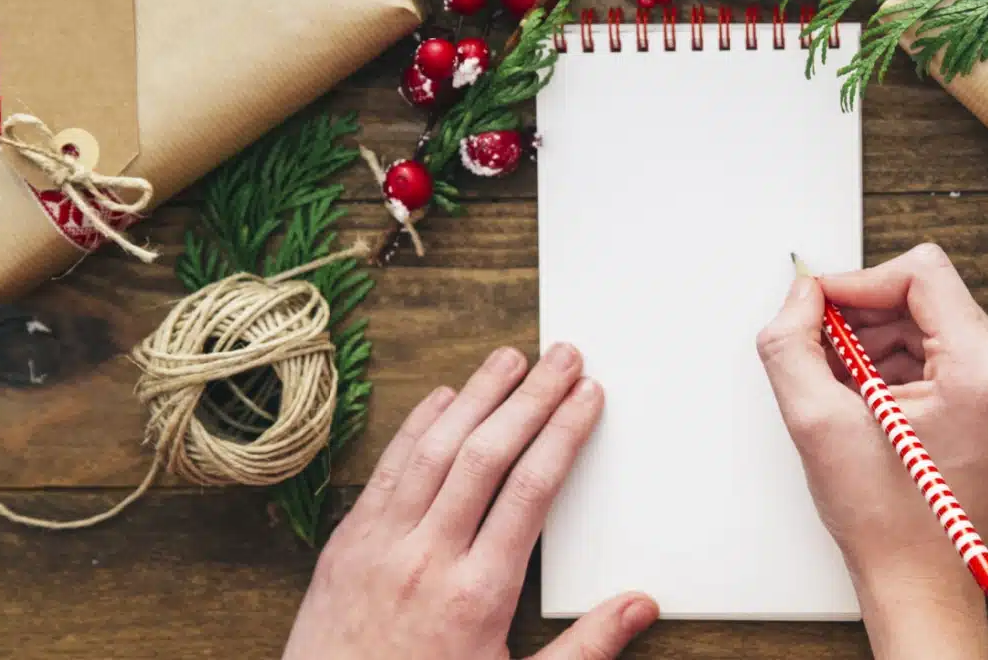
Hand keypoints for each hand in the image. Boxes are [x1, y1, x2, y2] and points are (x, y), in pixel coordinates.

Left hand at [283, 344, 658, 659]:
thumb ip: (585, 648)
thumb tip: (640, 606)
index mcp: (479, 594)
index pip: (532, 488)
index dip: (565, 432)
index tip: (588, 397)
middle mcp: (428, 558)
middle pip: (487, 454)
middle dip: (531, 397)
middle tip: (562, 357)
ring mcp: (380, 546)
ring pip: (434, 449)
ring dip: (476, 396)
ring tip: (509, 359)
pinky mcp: (346, 545)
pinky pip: (387, 470)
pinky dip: (416, 427)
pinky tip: (443, 400)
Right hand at [755, 244, 987, 659]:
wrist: (919, 581)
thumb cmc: (887, 521)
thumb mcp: (817, 422)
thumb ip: (792, 343)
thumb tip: (802, 295)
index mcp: (984, 370)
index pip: (921, 273)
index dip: (859, 283)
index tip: (820, 307)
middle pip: (926, 295)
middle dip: (864, 318)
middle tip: (822, 352)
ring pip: (929, 321)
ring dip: (877, 343)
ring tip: (844, 388)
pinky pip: (940, 350)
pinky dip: (895, 364)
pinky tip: (866, 400)